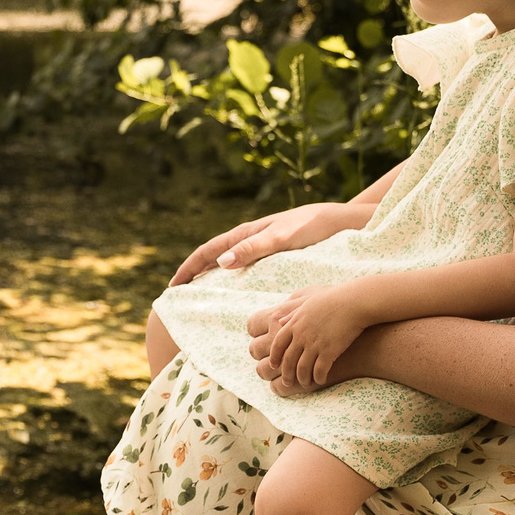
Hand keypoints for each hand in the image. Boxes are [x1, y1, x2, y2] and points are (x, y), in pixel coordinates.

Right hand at [167, 203, 364, 286]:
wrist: (341, 221)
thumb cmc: (314, 226)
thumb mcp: (283, 237)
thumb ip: (254, 248)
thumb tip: (221, 263)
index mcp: (247, 233)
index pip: (208, 251)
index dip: (189, 268)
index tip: (173, 286)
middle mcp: (250, 239)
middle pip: (212, 256)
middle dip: (192, 272)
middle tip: (175, 293)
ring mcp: (260, 246)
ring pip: (225, 261)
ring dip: (207, 275)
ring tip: (195, 293)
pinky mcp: (272, 253)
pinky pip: (241, 266)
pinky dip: (228, 277)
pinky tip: (230, 289)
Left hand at [250, 284, 377, 390]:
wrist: (353, 302)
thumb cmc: (333, 299)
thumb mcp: (307, 302)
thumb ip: (292, 312)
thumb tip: (278, 320)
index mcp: (294, 323)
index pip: (278, 345)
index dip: (275, 357)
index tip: (273, 366)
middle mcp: (301, 335)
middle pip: (288, 360)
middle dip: (287, 374)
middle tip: (288, 382)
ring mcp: (315, 344)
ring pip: (302, 369)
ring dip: (302, 379)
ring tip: (306, 383)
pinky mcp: (329, 351)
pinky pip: (319, 370)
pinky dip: (318, 378)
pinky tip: (320, 380)